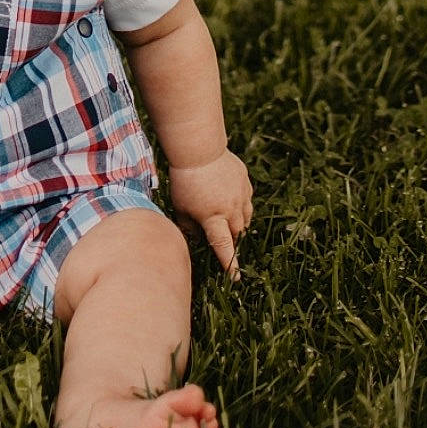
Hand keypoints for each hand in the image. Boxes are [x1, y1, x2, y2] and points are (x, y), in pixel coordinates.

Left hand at [168, 150, 252, 279]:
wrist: (199, 149)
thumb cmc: (184, 180)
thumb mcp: (180, 207)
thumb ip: (188, 226)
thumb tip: (195, 238)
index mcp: (213, 218)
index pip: (224, 248)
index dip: (230, 265)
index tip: (236, 278)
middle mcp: (231, 209)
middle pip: (236, 233)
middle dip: (231, 239)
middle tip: (222, 238)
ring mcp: (240, 195)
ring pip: (245, 218)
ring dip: (238, 224)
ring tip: (226, 219)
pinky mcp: (245, 182)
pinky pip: (246, 200)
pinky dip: (240, 205)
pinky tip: (229, 198)